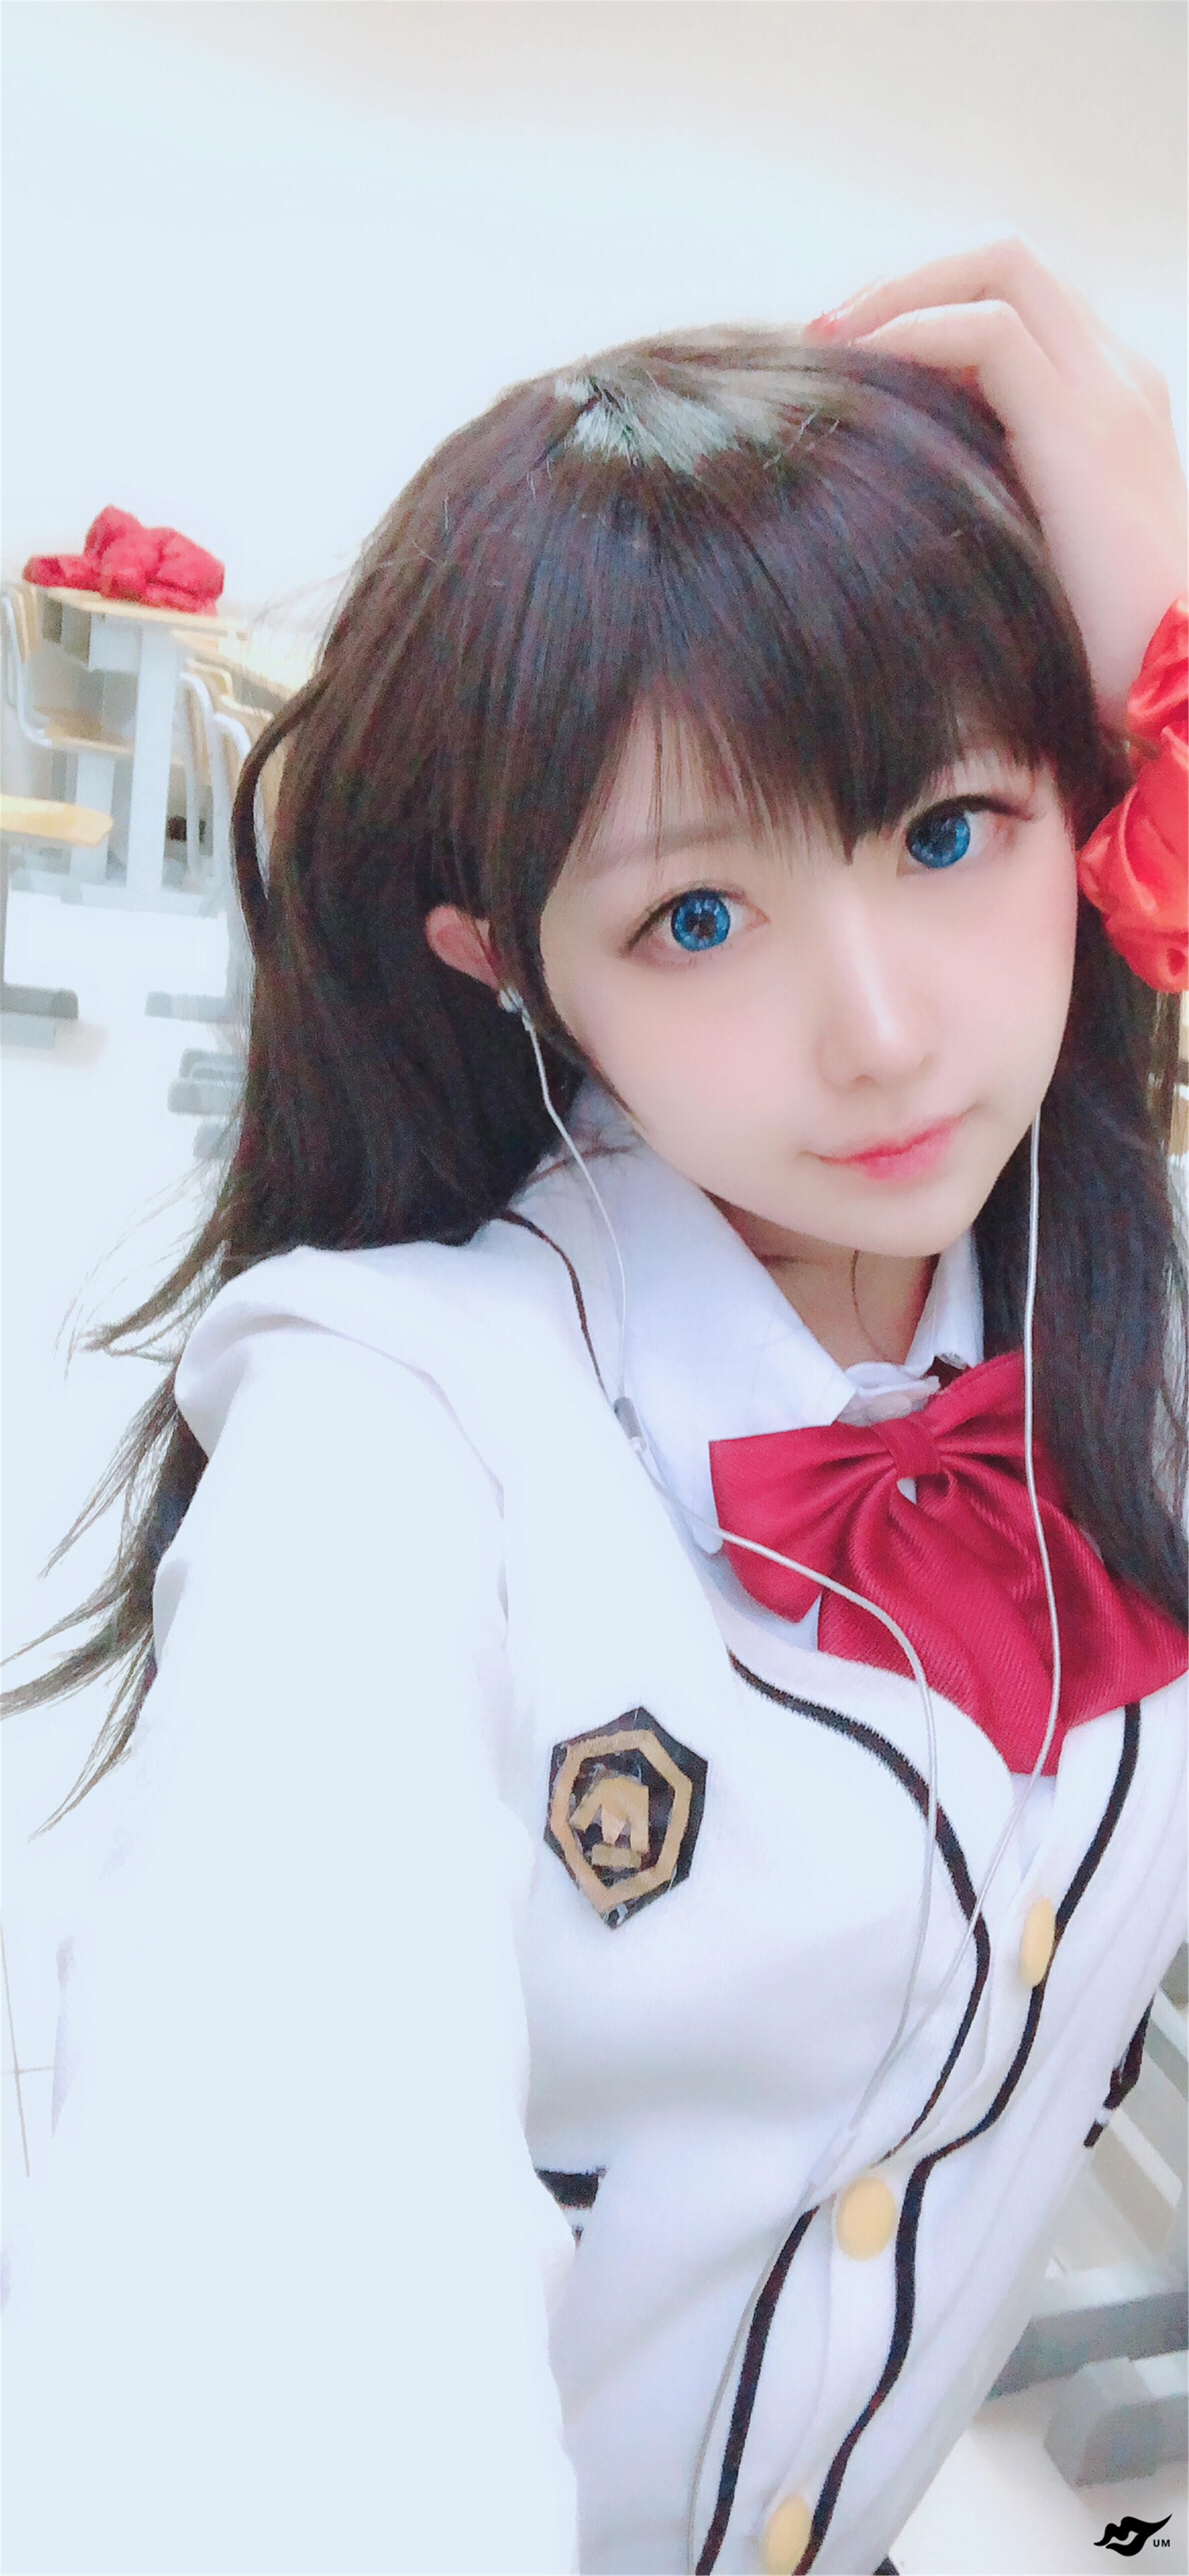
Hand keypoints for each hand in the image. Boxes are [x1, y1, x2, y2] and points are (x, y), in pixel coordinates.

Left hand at [808, 238, 1186, 729]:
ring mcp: (1107, 393)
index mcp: (1108, 400)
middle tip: (830, 333)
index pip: (1016, 299)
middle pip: (1005, 259)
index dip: (929, 303)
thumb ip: (986, 486)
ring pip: (1000, 266)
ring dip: (901, 290)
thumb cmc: (1090, 648)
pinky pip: (987, 332)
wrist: (1173, 692)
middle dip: (908, 278)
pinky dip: (914, 332)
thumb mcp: (1028, 541)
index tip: (855, 353)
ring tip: (831, 343)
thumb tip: (891, 472)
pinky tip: (864, 372)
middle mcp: (1116, 376)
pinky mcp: (1082, 430)